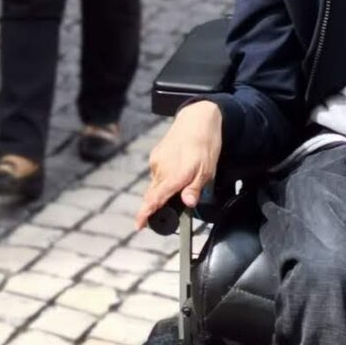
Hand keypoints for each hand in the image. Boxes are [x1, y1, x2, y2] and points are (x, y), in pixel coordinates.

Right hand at [136, 101, 222, 228]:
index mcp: (173, 176)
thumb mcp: (207, 170)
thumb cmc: (205, 144)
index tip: (138, 225)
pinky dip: (166, 177)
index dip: (144, 214)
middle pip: (153, 195)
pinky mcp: (156, 155)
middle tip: (174, 204)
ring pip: (156, 184)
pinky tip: (179, 169)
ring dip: (166, 189)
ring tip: (185, 179)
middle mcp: (161, 170)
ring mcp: (157, 161)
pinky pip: (158, 173)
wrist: (197, 119)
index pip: (154, 199)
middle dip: (158, 204)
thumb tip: (188, 203)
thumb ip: (195, 188)